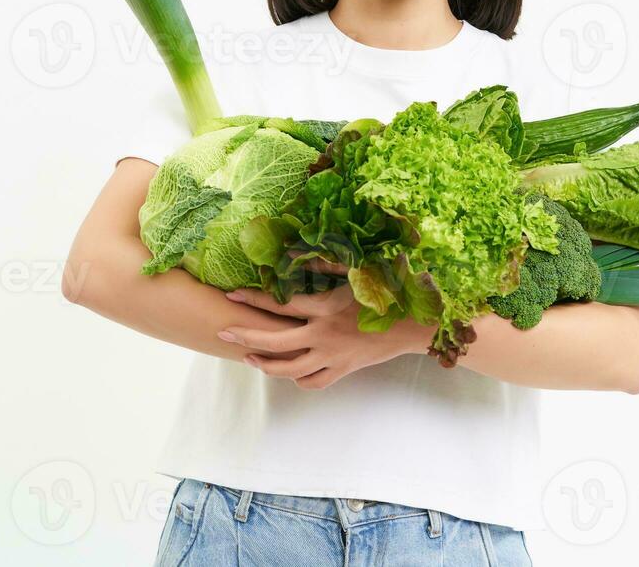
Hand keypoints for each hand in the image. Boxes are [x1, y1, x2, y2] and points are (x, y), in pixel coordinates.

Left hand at [219, 259, 435, 389]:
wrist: (415, 324)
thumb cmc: (387, 292)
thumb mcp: (355, 272)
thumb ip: (322, 265)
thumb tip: (293, 257)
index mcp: (325, 307)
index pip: (280, 304)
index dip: (254, 299)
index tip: (231, 295)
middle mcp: (324, 335)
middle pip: (275, 341)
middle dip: (246, 336)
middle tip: (223, 333)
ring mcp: (333, 356)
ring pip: (290, 369)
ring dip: (266, 364)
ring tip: (249, 359)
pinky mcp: (344, 370)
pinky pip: (315, 382)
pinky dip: (299, 380)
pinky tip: (288, 373)